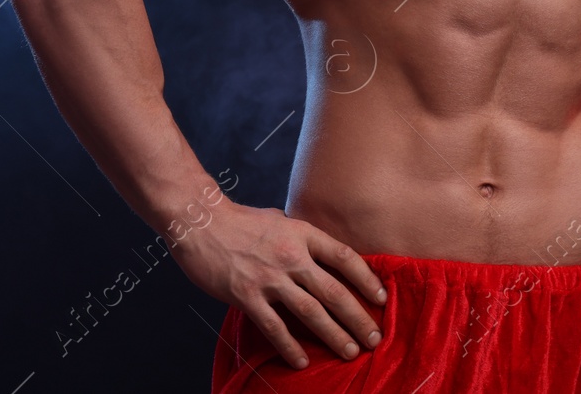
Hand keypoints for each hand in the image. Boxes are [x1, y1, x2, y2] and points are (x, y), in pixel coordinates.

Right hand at [172, 201, 386, 368]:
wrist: (200, 222)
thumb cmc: (240, 221)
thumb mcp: (280, 220)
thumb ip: (301, 238)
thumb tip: (321, 253)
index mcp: (303, 234)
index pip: (344, 258)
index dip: (366, 279)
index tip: (381, 298)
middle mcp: (291, 256)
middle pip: (334, 291)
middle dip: (358, 317)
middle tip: (375, 338)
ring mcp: (269, 277)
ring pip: (310, 312)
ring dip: (333, 334)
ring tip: (350, 351)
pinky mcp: (246, 295)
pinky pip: (274, 326)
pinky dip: (290, 346)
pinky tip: (302, 361)